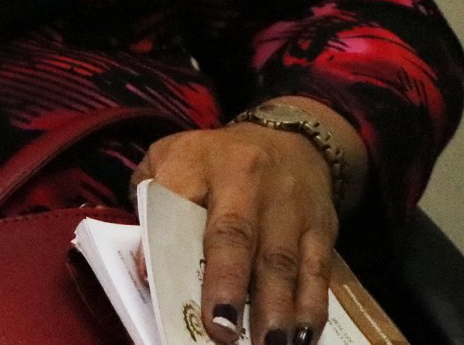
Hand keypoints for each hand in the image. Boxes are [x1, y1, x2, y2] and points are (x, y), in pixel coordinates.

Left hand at [132, 118, 343, 344]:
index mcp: (197, 162)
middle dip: (228, 285)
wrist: (290, 138)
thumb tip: (142, 261)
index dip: (158, 238)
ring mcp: (288, 205)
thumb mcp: (173, 158)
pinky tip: (301, 337)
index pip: (174, 197)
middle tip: (221, 329)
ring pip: (281, 260)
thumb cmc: (216, 162)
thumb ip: (152, 199)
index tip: (147, 277)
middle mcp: (245, 179)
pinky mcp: (321, 227)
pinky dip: (310, 308)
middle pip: (235, 234)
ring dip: (274, 309)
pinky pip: (317, 271)